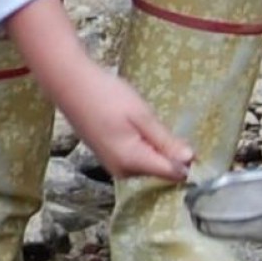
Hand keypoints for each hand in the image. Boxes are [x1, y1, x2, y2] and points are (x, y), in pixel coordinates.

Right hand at [3, 0, 192, 182]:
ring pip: (149, 164)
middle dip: (169, 150)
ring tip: (142, 121)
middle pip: (161, 170)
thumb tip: (190, 160)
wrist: (71, 87)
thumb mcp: (142, 115)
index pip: (172, 173)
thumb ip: (165, 141)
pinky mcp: (109, 159)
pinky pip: (137, 159)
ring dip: (155, 146)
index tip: (186, 137)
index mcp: (132, 161)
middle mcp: (123, 171)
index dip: (186, 159)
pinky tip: (133, 125)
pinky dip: (143, 145)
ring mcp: (114, 166)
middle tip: (156, 122)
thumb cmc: (106, 96)